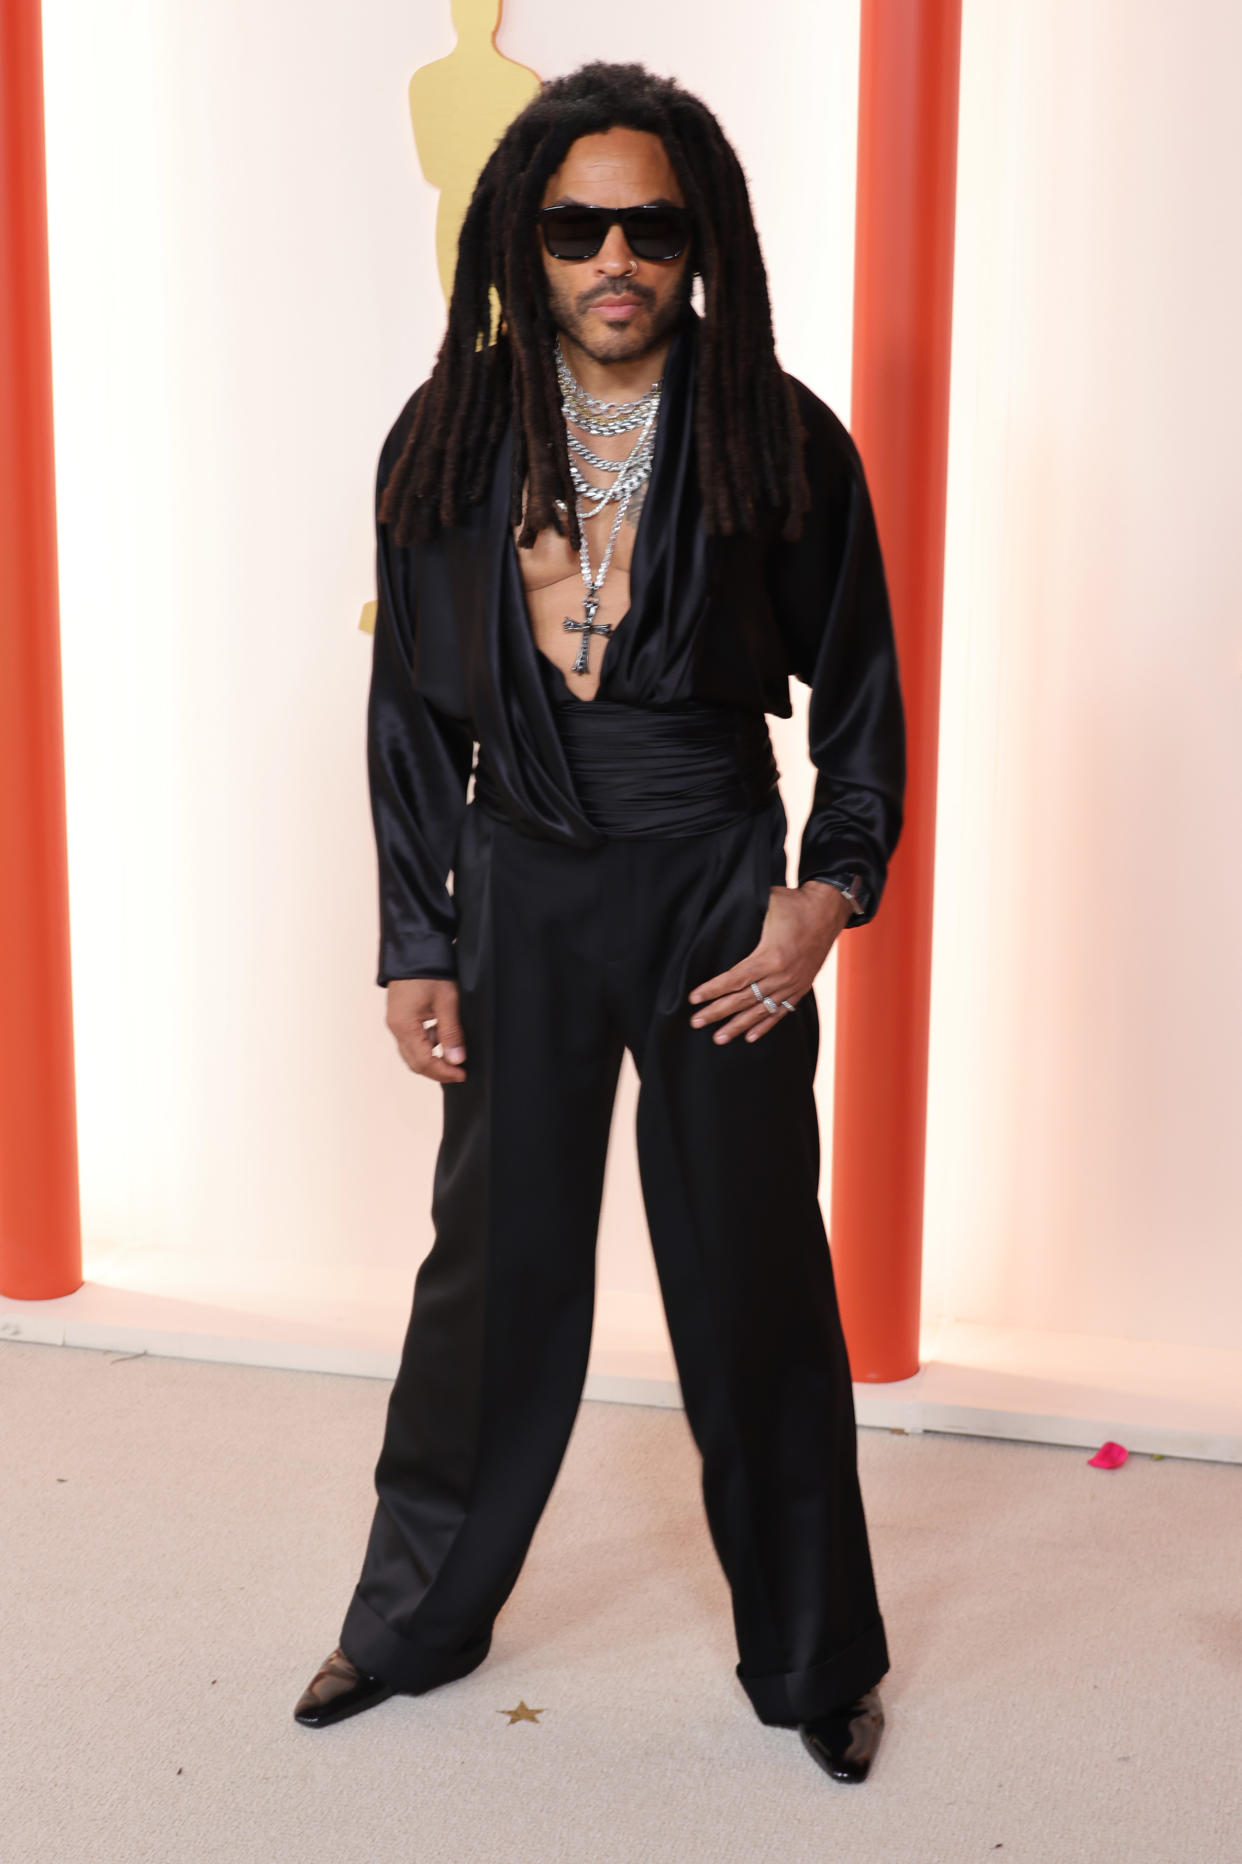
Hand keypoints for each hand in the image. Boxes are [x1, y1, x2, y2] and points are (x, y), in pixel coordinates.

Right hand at [386, 977, 466, 1081]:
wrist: (415, 948)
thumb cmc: (430, 971)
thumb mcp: (447, 1001)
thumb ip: (452, 1033)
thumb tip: (457, 1060)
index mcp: (404, 1026)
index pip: (423, 1062)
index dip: (444, 1072)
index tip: (463, 1074)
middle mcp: (396, 1027)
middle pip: (414, 1062)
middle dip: (437, 1070)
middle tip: (459, 1072)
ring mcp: (396, 1022)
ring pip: (413, 1052)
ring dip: (433, 1057)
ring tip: (455, 1053)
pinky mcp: (400, 1016)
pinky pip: (413, 1039)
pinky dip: (428, 1043)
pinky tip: (443, 1035)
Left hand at [686, 881, 852, 1044]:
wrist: (829, 910)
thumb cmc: (795, 904)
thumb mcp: (768, 902)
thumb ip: (745, 906)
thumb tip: (720, 901)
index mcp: (771, 956)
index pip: (735, 979)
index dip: (713, 990)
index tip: (694, 999)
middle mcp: (782, 976)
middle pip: (743, 999)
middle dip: (717, 1012)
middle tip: (696, 1022)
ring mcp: (792, 984)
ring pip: (760, 1010)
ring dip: (738, 1026)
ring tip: (719, 1038)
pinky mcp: (801, 987)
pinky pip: (780, 1011)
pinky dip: (765, 1025)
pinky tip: (750, 1036)